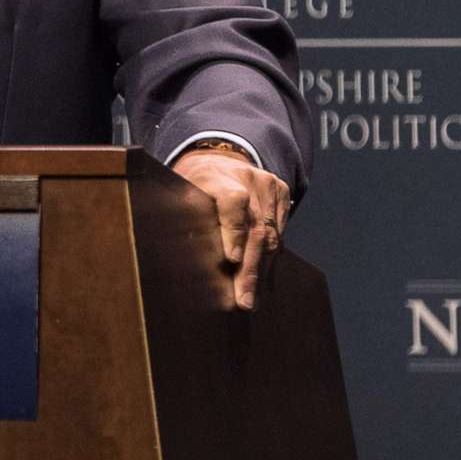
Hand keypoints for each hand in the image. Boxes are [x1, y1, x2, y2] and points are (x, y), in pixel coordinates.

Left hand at [169, 147, 291, 311]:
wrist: (219, 159)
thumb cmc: (194, 185)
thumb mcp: (181, 194)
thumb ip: (184, 218)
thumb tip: (179, 262)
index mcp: (215, 176)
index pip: (232, 201)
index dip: (234, 231)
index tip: (232, 259)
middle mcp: (246, 178)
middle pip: (254, 227)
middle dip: (248, 269)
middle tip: (243, 300)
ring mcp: (268, 184)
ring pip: (270, 235)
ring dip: (260, 270)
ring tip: (250, 298)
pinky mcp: (282, 192)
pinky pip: (279, 232)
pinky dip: (269, 258)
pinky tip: (260, 280)